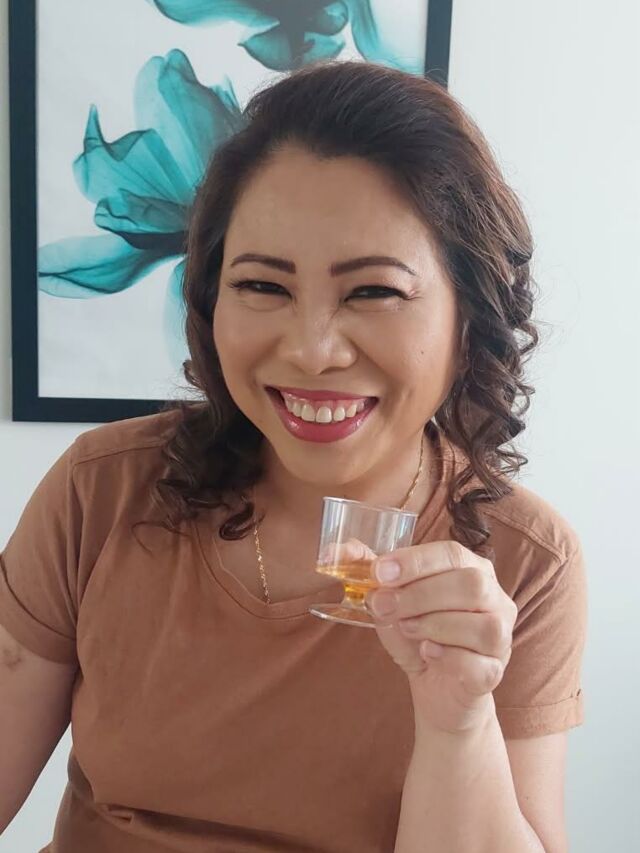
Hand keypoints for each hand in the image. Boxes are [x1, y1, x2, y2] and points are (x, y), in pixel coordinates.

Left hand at [365, 541, 516, 734]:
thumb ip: (371, 574)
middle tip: (384, 605)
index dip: (415, 561)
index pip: (451, 553)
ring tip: (407, 629)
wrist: (438, 689)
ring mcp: (501, 637)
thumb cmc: (418, 636)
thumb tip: (338, 551)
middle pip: (471, 584)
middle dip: (420, 594)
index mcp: (472, 569)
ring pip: (482, 625)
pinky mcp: (495, 672)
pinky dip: (449, 658)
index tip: (379, 572)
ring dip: (435, 625)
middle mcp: (495, 599)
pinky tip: (429, 654)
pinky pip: (480, 664)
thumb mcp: (391, 601)